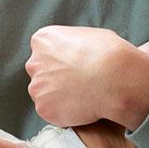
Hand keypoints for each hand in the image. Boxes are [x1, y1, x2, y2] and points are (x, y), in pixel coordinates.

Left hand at [25, 25, 148, 128]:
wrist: (114, 78)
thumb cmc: (108, 54)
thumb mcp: (89, 35)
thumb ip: (74, 45)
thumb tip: (78, 52)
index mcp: (43, 40)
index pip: (44, 51)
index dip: (61, 60)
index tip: (73, 67)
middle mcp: (34, 62)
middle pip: (41, 72)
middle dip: (55, 78)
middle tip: (77, 83)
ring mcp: (37, 87)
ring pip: (44, 94)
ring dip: (58, 96)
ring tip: (81, 96)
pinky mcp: (43, 108)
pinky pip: (51, 111)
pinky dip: (63, 112)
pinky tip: (80, 107)